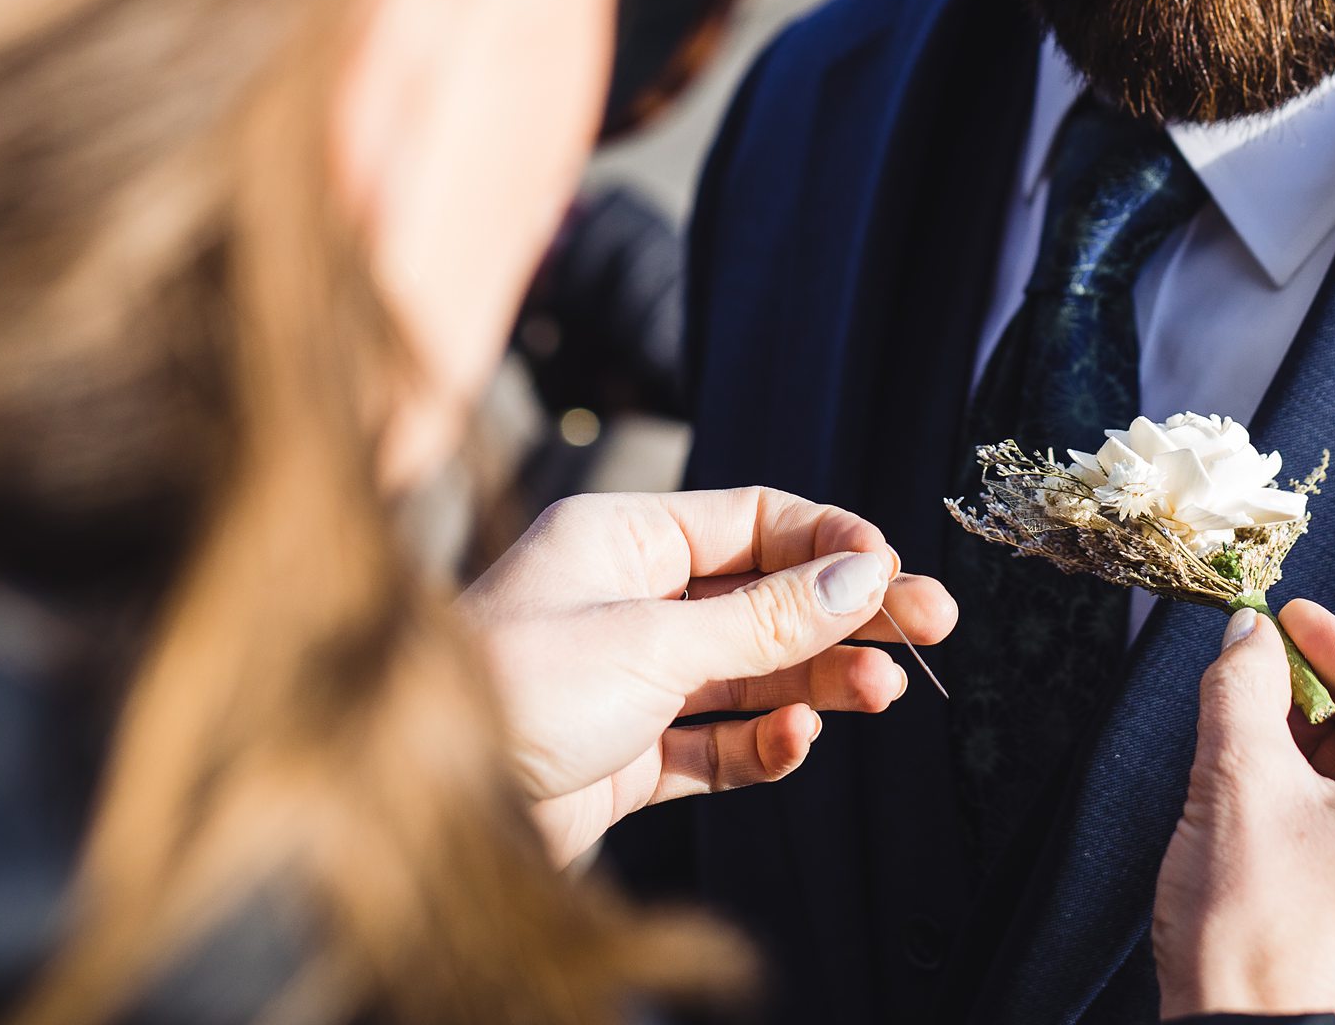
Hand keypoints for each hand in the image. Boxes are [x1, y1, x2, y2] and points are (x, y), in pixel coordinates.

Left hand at [458, 487, 957, 861]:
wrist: (404, 813)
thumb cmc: (507, 695)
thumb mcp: (653, 643)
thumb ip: (767, 615)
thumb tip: (864, 569)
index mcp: (619, 541)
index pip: (751, 521)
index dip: (831, 541)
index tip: (894, 570)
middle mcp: (623, 602)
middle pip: (762, 597)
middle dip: (845, 614)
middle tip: (930, 629)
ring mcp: (623, 682)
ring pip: (748, 671)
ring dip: (817, 680)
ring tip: (881, 692)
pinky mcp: (619, 758)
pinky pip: (714, 744)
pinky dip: (762, 743)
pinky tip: (796, 740)